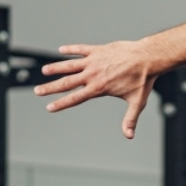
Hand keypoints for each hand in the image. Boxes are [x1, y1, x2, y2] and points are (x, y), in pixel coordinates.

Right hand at [35, 41, 157, 138]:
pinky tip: (61, 50)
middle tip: (38, 90)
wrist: (147, 58)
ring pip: (70, 64)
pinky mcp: (98, 50)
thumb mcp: (136, 103)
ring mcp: (94, 61)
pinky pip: (81, 49)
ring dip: (56, 68)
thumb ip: (130, 119)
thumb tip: (129, 136)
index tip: (49, 107)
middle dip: (51, 87)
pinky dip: (70, 49)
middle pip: (67, 82)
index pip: (75, 98)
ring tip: (44, 71)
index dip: (61, 103)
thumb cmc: (142, 80)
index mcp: (99, 88)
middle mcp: (93, 74)